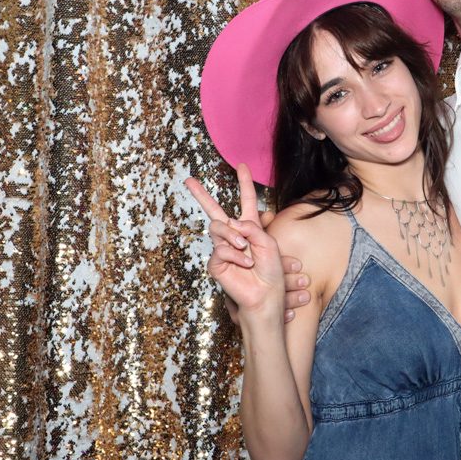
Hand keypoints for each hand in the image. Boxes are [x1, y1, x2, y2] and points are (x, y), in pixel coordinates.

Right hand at [185, 165, 310, 322]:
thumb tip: (232, 222)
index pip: (246, 201)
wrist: (266, 294)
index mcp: (250, 227)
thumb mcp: (268, 243)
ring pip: (218, 228)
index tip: (242, 165)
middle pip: (214, 211)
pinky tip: (244, 264)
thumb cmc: (271, 271)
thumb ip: (252, 227)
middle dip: (201, 195)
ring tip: (246, 251)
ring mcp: (223, 248)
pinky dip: (236, 255)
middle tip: (189, 180)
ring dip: (235, 237)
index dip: (245, 182)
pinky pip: (220, 249)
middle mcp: (234, 235)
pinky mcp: (216, 262)